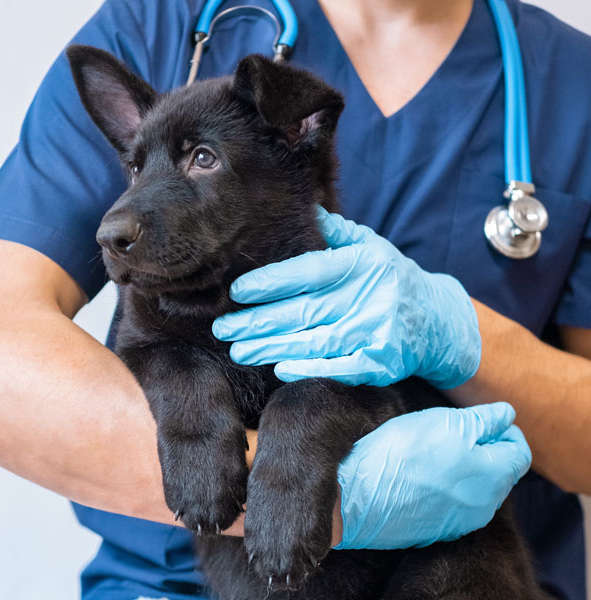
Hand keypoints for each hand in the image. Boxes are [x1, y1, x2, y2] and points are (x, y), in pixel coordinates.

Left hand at [212, 207, 480, 388]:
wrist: (440, 319)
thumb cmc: (391, 278)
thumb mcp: (370, 246)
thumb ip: (334, 232)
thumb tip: (301, 205)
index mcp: (362, 264)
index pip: (309, 272)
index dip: (271, 282)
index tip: (236, 291)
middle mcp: (370, 296)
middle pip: (304, 311)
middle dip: (257, 321)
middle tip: (222, 328)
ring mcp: (377, 332)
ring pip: (314, 342)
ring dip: (271, 348)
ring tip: (238, 350)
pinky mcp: (382, 362)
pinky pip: (340, 368)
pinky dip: (308, 370)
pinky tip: (279, 369)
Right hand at [335, 403, 531, 549]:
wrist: (358, 497)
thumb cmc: (402, 454)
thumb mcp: (445, 422)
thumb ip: (483, 420)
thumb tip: (506, 415)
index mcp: (494, 476)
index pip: (520, 452)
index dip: (506, 430)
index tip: (485, 419)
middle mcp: (486, 505)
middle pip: (500, 472)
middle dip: (485, 450)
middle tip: (454, 431)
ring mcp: (461, 522)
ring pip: (476, 490)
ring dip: (465, 470)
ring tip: (434, 453)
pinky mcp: (437, 531)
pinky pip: (453, 506)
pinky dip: (446, 489)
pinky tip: (421, 477)